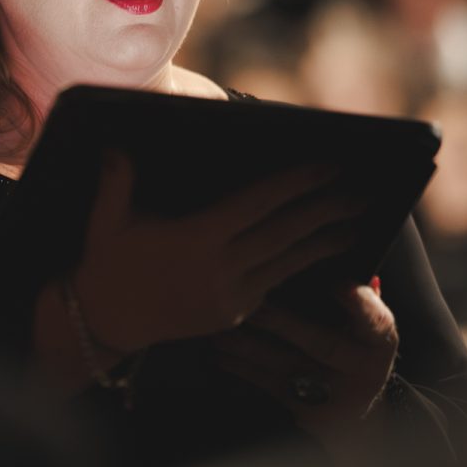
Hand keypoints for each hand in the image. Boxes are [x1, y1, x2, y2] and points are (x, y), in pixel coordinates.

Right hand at [70, 149, 366, 355]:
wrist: (104, 323)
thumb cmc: (107, 263)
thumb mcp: (107, 219)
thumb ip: (116, 180)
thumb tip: (115, 144)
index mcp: (198, 239)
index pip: (259, 204)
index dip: (297, 183)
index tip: (329, 165)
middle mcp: (221, 269)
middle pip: (285, 233)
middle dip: (327, 209)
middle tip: (362, 191)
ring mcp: (231, 296)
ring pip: (288, 262)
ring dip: (325, 240)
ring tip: (358, 222)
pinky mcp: (234, 315)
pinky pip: (275, 284)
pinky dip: (301, 265)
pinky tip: (322, 252)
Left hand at [210, 281, 398, 442]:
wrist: (358, 420)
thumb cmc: (356, 352)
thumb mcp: (369, 328)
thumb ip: (360, 299)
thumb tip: (349, 264)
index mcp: (378, 343)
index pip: (376, 320)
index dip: (358, 303)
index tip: (337, 283)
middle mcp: (360, 371)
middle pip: (321, 343)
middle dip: (282, 322)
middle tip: (252, 301)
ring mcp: (331, 395)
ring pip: (285, 366)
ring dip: (247, 345)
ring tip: (221, 325)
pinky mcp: (304, 412)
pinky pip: (267, 385)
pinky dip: (239, 368)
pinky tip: (218, 352)